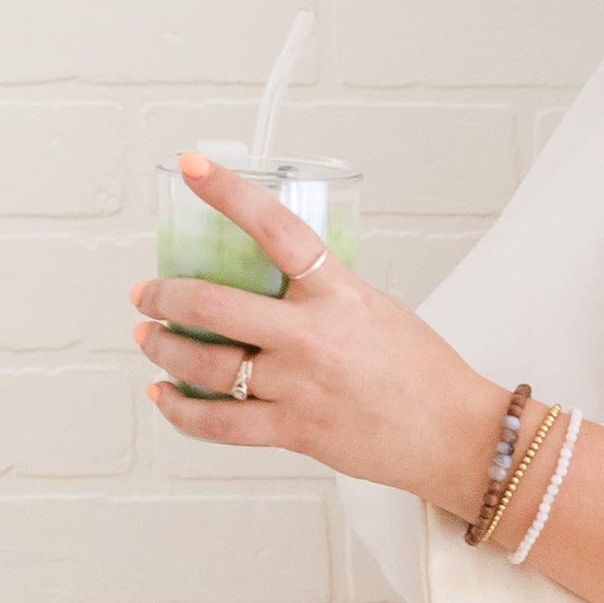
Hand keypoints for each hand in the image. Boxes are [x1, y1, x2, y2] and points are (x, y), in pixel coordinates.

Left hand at [131, 153, 510, 520]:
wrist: (455, 434)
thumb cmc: (424, 372)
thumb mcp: (375, 309)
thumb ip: (322, 296)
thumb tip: (271, 289)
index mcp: (339, 294)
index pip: (276, 229)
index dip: (229, 194)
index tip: (194, 168)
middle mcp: (313, 337)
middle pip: (214, 306)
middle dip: (166, 296)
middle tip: (147, 292)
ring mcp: (299, 386)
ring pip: (206, 365)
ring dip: (164, 349)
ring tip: (148, 340)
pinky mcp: (294, 431)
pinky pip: (219, 423)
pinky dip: (180, 410)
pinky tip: (163, 396)